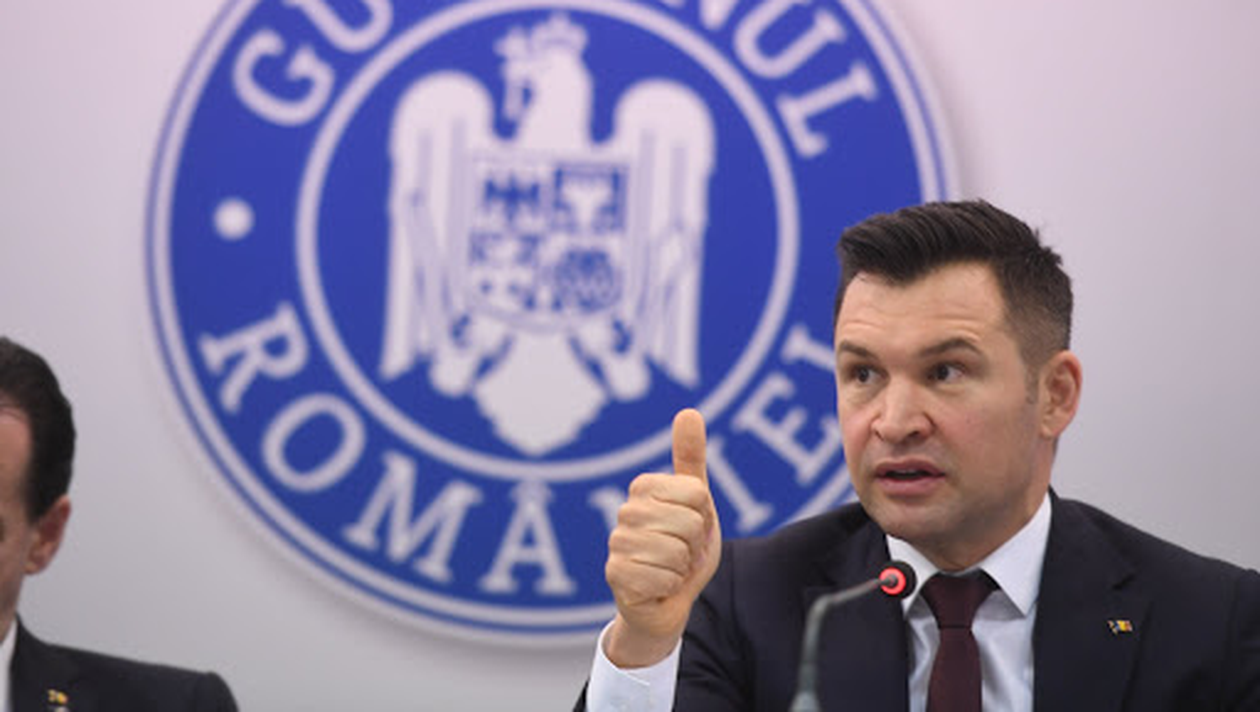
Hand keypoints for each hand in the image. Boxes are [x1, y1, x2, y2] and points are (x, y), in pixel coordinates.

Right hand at [603, 408, 721, 667]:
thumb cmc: (681, 548)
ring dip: (682, 568)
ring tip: (670, 569)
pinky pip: (663, 578)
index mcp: (644, 487)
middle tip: (682, 553)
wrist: (666, 601)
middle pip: (689, 523)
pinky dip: (669, 588)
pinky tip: (658, 588)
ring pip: (676, 552)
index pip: (697, 494)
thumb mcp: (696, 504)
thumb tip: (688, 411)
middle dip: (695, 545)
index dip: (705, 517)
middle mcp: (626, 510)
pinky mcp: (616, 575)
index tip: (692, 527)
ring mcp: (617, 543)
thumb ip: (690, 459)